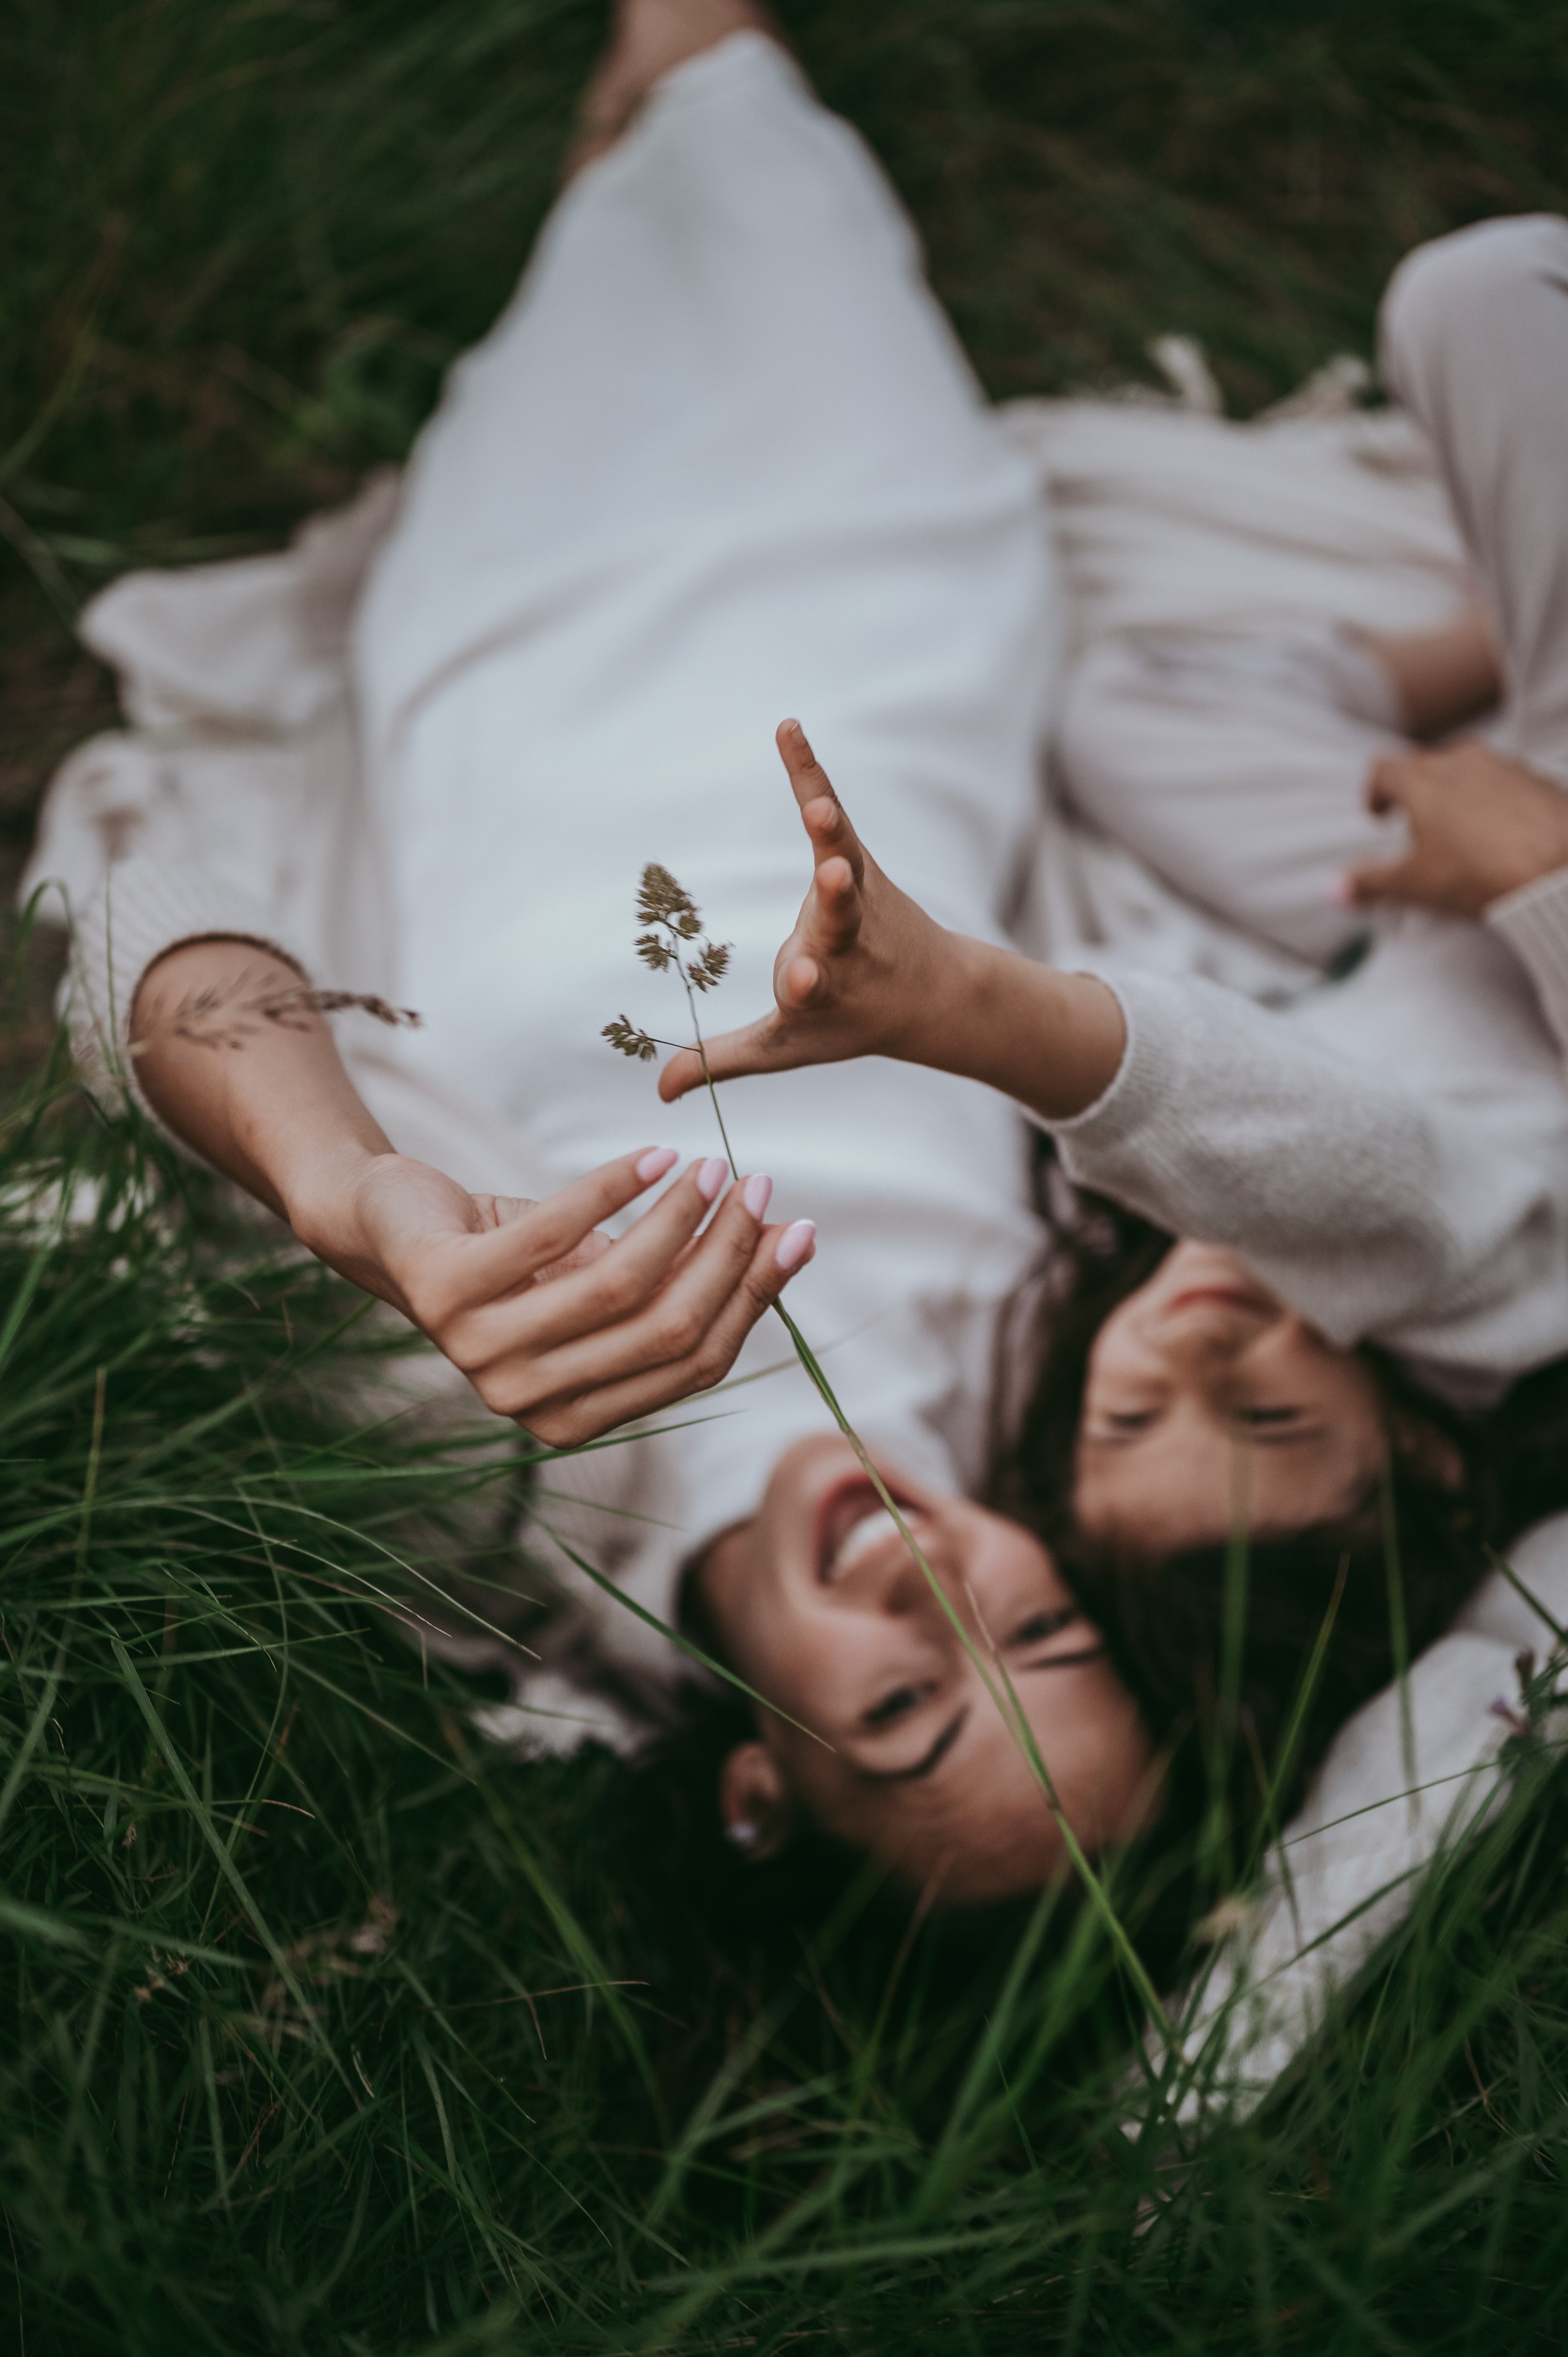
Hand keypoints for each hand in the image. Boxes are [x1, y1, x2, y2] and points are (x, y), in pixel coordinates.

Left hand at [292, 1146, 813, 1447]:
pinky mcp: (445, 1287)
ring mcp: (478, 1350)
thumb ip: (678, 1283)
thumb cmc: (512, 1255)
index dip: (752, 1297)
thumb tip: (787, 1242)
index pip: (693, 1367)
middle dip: (725, 1253)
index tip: (797, 1229)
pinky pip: (556, 1231)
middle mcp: (523, 1400)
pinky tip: (652, 1155)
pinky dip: (614, 1187)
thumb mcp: (601, 1277)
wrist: (388, 1225)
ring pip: (617, 1286)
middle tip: (757, 1185)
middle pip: (664, 1330)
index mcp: (572, 1418)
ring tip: (708, 1165)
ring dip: (677, 1218)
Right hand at [659, 719, 960, 1101]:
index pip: (813, 987)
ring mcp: (856, 898)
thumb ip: (723, 1061)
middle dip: (838, 899)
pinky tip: (788, 728)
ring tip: (817, 803)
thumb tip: (660, 1093)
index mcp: (824, 990)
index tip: (804, 978)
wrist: (931, 993)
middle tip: (839, 876)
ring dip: (830, 831)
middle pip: (841, 919)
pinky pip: (829, 812)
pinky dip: (807, 772)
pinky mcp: (857, 859)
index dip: (807, 981)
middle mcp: (847, 942)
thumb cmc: (847, 1021)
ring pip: (843, 859)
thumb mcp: (787, 1048)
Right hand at [1344, 739, 1567, 918]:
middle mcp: (1462, 761)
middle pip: (1426, 766)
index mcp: (1422, 781)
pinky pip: (1509, 785)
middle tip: (1417, 827)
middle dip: (1416, 793)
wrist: (1562, 867)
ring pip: (1470, 771)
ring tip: (1463, 835)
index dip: (1374, 793)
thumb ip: (1369, 884)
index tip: (1379, 815)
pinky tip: (1504, 837)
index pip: (1383, 771)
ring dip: (1459, 795)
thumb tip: (1334, 888)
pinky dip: (1499, 803)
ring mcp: (1506, 766)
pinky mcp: (1541, 781)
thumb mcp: (1414, 885)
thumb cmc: (1483, 872)